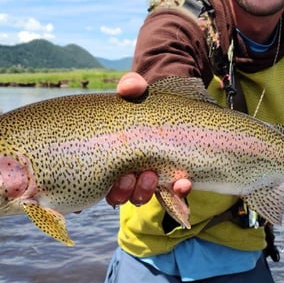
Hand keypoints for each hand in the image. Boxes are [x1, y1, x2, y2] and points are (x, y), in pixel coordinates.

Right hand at [105, 72, 191, 206]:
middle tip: (130, 175)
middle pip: (118, 194)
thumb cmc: (145, 101)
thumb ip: (131, 86)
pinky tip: (183, 183)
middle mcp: (126, 172)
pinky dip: (178, 191)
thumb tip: (127, 88)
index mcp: (111, 156)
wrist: (173, 105)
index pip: (99, 182)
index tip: (110, 178)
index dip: (101, 189)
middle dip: (123, 190)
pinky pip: (173, 194)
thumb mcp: (137, 90)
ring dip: (144, 191)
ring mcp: (149, 177)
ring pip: (140, 197)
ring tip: (152, 175)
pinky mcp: (172, 178)